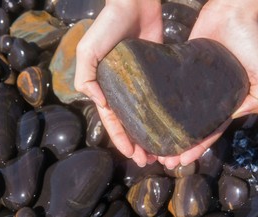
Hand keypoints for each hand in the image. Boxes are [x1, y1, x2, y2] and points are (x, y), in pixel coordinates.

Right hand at [74, 0, 162, 166]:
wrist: (134, 2)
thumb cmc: (108, 26)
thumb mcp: (88, 50)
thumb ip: (86, 77)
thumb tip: (98, 102)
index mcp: (105, 88)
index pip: (112, 120)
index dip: (120, 139)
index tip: (132, 156)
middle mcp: (122, 89)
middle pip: (129, 123)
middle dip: (136, 143)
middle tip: (148, 161)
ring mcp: (140, 83)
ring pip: (145, 115)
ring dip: (150, 134)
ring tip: (161, 151)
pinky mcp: (157, 74)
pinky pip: (159, 98)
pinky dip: (162, 114)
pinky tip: (170, 126)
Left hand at [159, 0, 257, 168]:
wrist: (229, 12)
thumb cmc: (250, 41)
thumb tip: (235, 117)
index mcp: (227, 103)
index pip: (210, 131)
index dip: (197, 148)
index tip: (182, 161)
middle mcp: (208, 99)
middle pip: (191, 128)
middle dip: (178, 147)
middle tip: (163, 161)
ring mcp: (192, 88)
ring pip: (177, 116)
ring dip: (167, 133)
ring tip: (152, 148)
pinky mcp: (179, 73)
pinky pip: (168, 94)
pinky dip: (160, 109)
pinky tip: (148, 120)